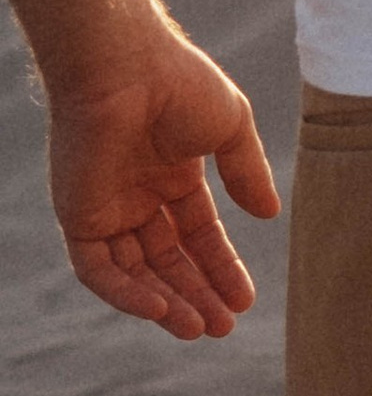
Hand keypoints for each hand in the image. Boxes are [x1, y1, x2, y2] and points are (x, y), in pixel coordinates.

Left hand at [48, 19, 280, 338]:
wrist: (125, 67)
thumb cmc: (180, 85)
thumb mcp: (230, 128)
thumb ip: (246, 172)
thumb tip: (269, 214)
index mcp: (172, 171)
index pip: (197, 233)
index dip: (221, 266)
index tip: (246, 299)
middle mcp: (137, 195)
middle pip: (168, 260)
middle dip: (197, 293)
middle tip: (225, 327)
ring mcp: (106, 208)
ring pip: (135, 272)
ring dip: (166, 302)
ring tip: (200, 327)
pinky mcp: (77, 217)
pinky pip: (98, 269)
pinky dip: (126, 293)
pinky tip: (160, 308)